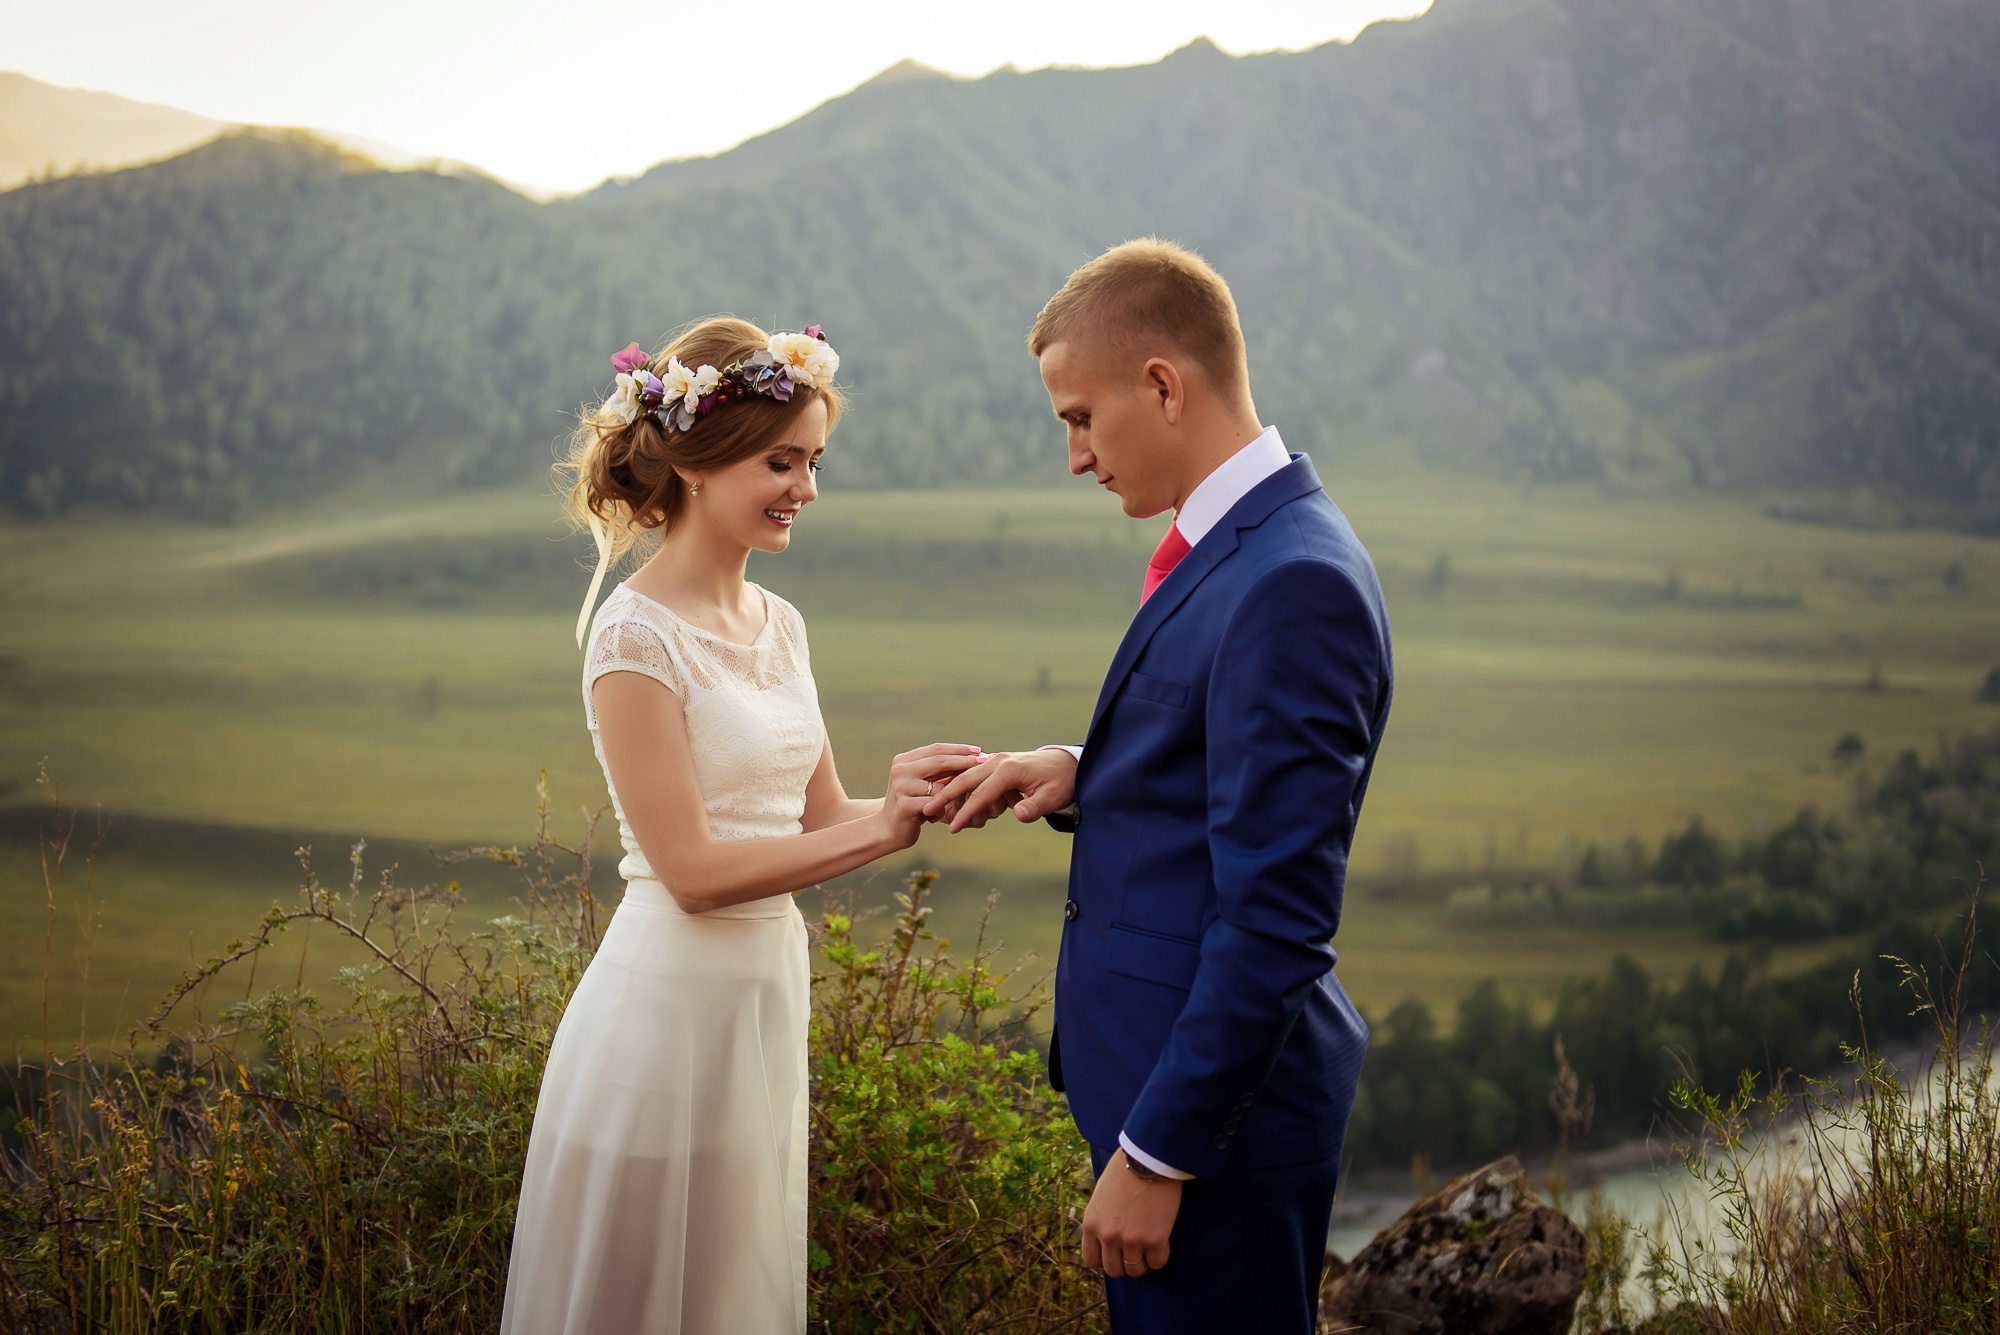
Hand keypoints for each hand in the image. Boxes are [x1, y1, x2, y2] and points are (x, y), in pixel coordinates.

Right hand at [880, 744, 986, 847]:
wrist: (888, 828)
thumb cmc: (912, 803)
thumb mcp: (923, 782)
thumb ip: (940, 769)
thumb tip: (974, 755)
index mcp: (903, 760)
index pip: (936, 749)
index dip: (959, 749)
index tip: (979, 750)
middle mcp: (900, 770)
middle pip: (940, 761)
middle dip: (965, 761)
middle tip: (985, 762)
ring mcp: (901, 787)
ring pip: (940, 786)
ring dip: (953, 794)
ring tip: (959, 800)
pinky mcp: (905, 805)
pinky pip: (936, 805)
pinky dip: (943, 810)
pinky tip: (939, 816)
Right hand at [922, 749, 1076, 832]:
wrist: (1068, 764)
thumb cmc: (1061, 782)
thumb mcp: (1052, 798)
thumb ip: (1034, 807)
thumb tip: (1019, 816)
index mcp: (1010, 769)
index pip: (982, 793)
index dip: (966, 812)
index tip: (953, 828)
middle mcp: (999, 761)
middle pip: (965, 779)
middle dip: (946, 796)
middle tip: (928, 812)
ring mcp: (996, 760)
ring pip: (967, 776)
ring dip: (952, 792)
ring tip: (937, 810)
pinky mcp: (996, 763)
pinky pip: (974, 776)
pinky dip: (962, 787)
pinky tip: (953, 800)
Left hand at [1081, 1150, 1181, 1276]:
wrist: (1150, 1157)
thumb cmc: (1126, 1170)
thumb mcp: (1101, 1195)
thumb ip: (1101, 1219)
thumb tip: (1106, 1238)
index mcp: (1091, 1224)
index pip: (1092, 1260)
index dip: (1106, 1258)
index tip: (1116, 1251)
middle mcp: (1108, 1236)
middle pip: (1114, 1270)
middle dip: (1125, 1263)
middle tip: (1136, 1250)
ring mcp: (1131, 1240)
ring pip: (1136, 1270)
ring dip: (1144, 1261)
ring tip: (1150, 1245)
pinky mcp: (1155, 1240)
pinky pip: (1157, 1263)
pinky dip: (1161, 1256)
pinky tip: (1162, 1241)